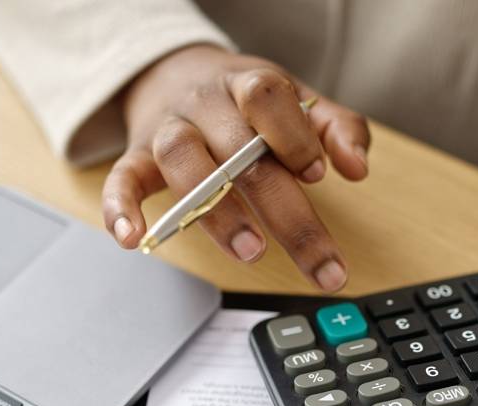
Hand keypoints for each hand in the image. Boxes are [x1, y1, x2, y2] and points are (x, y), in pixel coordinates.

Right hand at [104, 44, 369, 291]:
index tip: (317, 174)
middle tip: (317, 261)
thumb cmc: (243, 100)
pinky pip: (122, 179)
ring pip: (183, 162)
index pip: (266, 97)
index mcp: (247, 84)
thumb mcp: (296, 99)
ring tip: (251, 251)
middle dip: (283, 210)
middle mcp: (205, 104)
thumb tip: (356, 167)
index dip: (292, 135)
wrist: (172, 72)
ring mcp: (167, 130)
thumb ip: (335, 127)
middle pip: (239, 151)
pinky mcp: (136, 157)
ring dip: (219, 212)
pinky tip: (134, 239)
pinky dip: (121, 209)